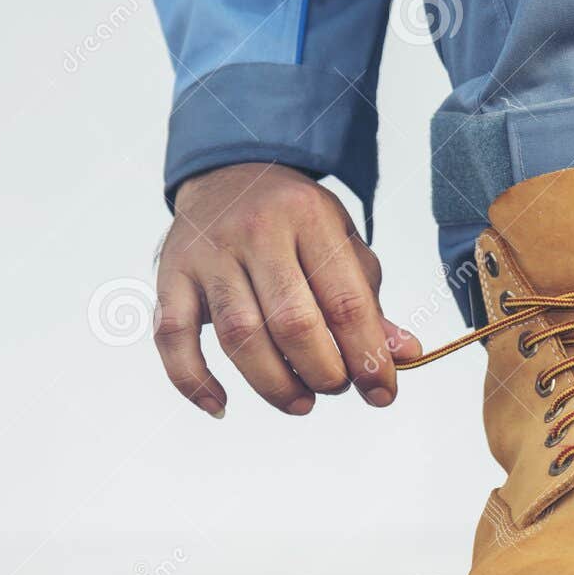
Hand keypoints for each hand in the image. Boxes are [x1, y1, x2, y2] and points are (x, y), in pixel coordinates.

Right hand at [154, 162, 418, 417]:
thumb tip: (403, 355)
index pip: (345, 301)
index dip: (367, 357)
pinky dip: (192, 380)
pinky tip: (220, 404)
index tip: (382, 393)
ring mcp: (208, 253)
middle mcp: (256, 231)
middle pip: (292, 322)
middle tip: (335, 387)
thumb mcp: (342, 243)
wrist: (229, 170)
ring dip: (274, 384)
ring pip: (239, 336)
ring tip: (300, 401)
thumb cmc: (295, 220)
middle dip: (323, 372)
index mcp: (309, 218)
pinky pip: (173, 337)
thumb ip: (369, 301)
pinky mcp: (170, 275)